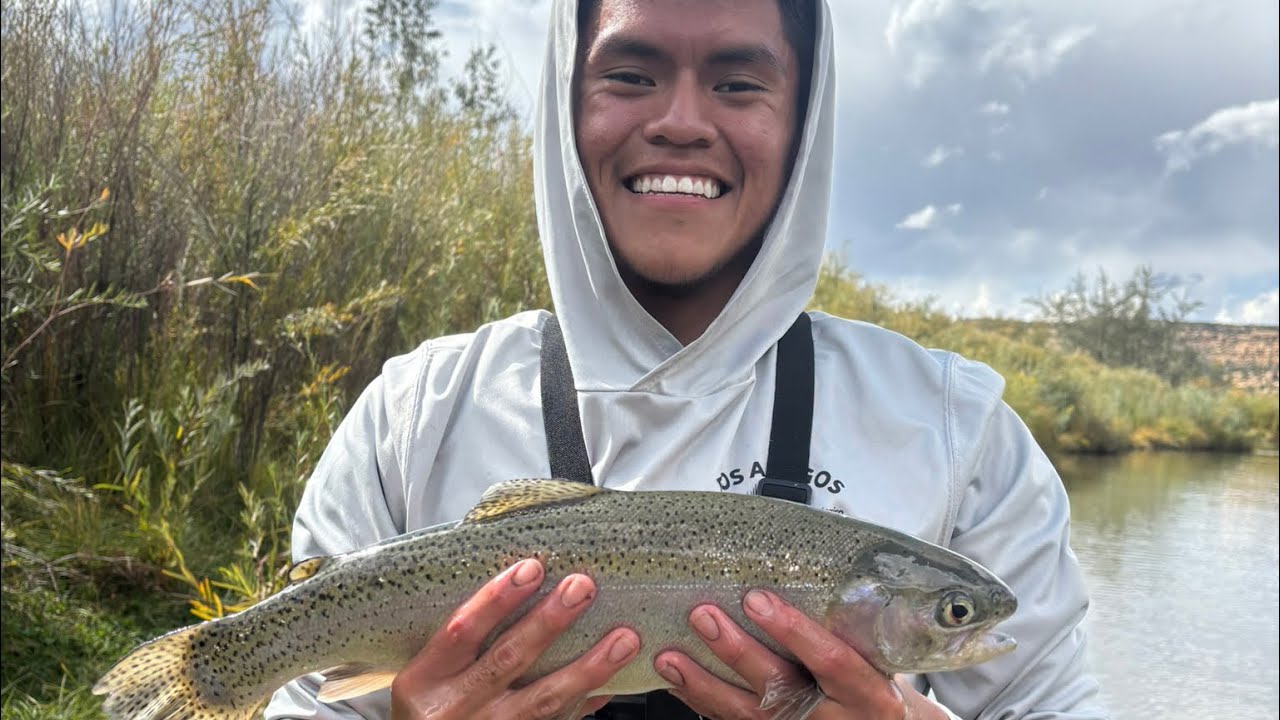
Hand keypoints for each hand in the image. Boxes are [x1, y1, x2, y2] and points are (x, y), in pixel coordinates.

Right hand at [390, 558, 640, 719]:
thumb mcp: (428, 673)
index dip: (496, 599)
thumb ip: (462, 639)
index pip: (461, 631)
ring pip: (543, 700)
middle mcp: (455, 707)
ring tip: (623, 639)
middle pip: (507, 660)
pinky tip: (612, 683)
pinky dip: (585, 703)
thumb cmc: (434, 704)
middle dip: (549, 622)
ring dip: (588, 668)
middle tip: (582, 588)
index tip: (532, 567)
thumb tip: (527, 581)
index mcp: (424, 680)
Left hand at [653, 591, 944, 719]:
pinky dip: (701, 704)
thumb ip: (847, 622)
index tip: (758, 600)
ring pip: (747, 715)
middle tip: (703, 616)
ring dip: (703, 685)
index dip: (792, 631)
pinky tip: (677, 683)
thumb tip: (808, 556)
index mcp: (868, 693)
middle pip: (779, 687)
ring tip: (670, 657)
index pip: (831, 660)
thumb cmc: (874, 687)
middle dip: (736, 651)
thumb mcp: (877, 657)